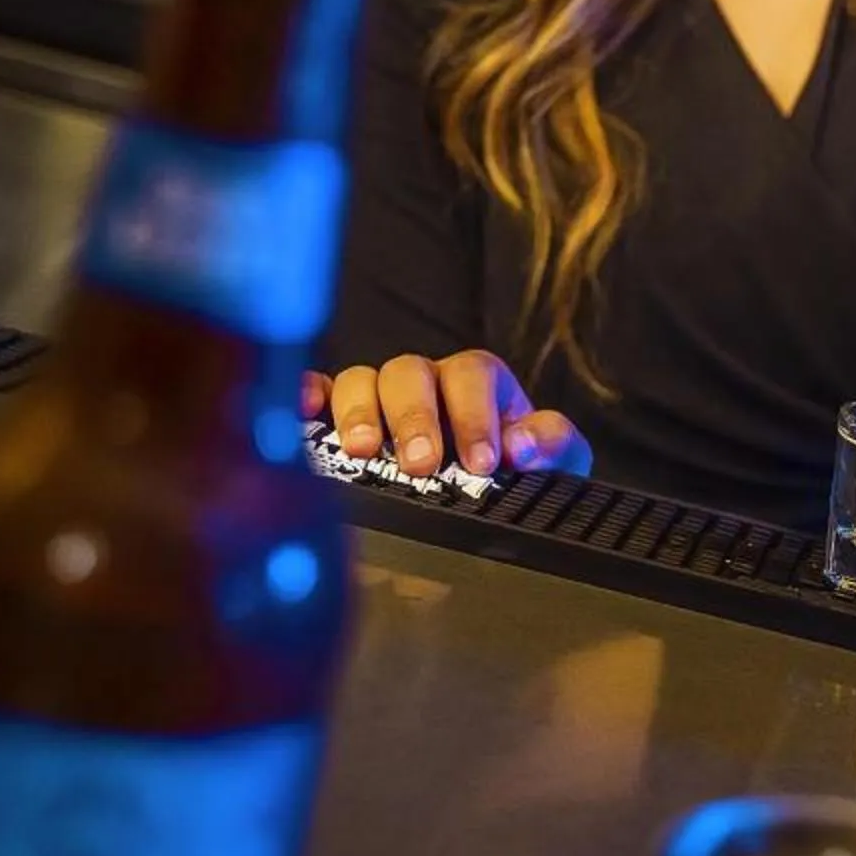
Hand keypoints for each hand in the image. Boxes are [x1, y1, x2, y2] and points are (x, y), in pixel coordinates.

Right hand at [301, 349, 590, 481]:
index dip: (475, 416)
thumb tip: (522, 447)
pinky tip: (304, 413)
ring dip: (360, 412)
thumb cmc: (517, 464)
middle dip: (414, 418)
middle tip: (421, 465)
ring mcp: (379, 395)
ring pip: (362, 379)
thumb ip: (551, 445)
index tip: (483, 463)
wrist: (490, 483)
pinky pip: (320, 391)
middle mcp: (425, 380)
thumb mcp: (551, 455)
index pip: (471, 376)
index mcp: (477, 380)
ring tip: (362, 451)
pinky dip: (309, 395)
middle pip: (410, 372)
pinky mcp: (339, 414)